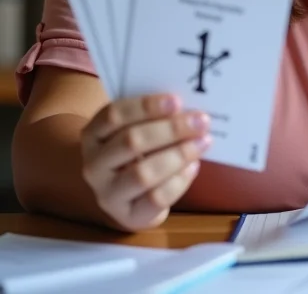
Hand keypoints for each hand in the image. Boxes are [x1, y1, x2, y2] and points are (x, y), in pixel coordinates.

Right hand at [81, 94, 210, 231]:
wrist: (130, 197)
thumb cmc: (138, 152)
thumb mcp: (138, 129)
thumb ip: (156, 117)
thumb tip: (189, 110)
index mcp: (93, 134)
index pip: (114, 115)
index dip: (146, 107)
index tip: (177, 101)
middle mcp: (93, 164)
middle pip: (131, 142)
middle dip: (171, 130)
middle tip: (201, 122)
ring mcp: (107, 194)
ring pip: (143, 173)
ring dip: (179, 155)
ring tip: (203, 142)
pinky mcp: (127, 216)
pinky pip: (156, 198)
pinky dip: (180, 180)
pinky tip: (194, 166)